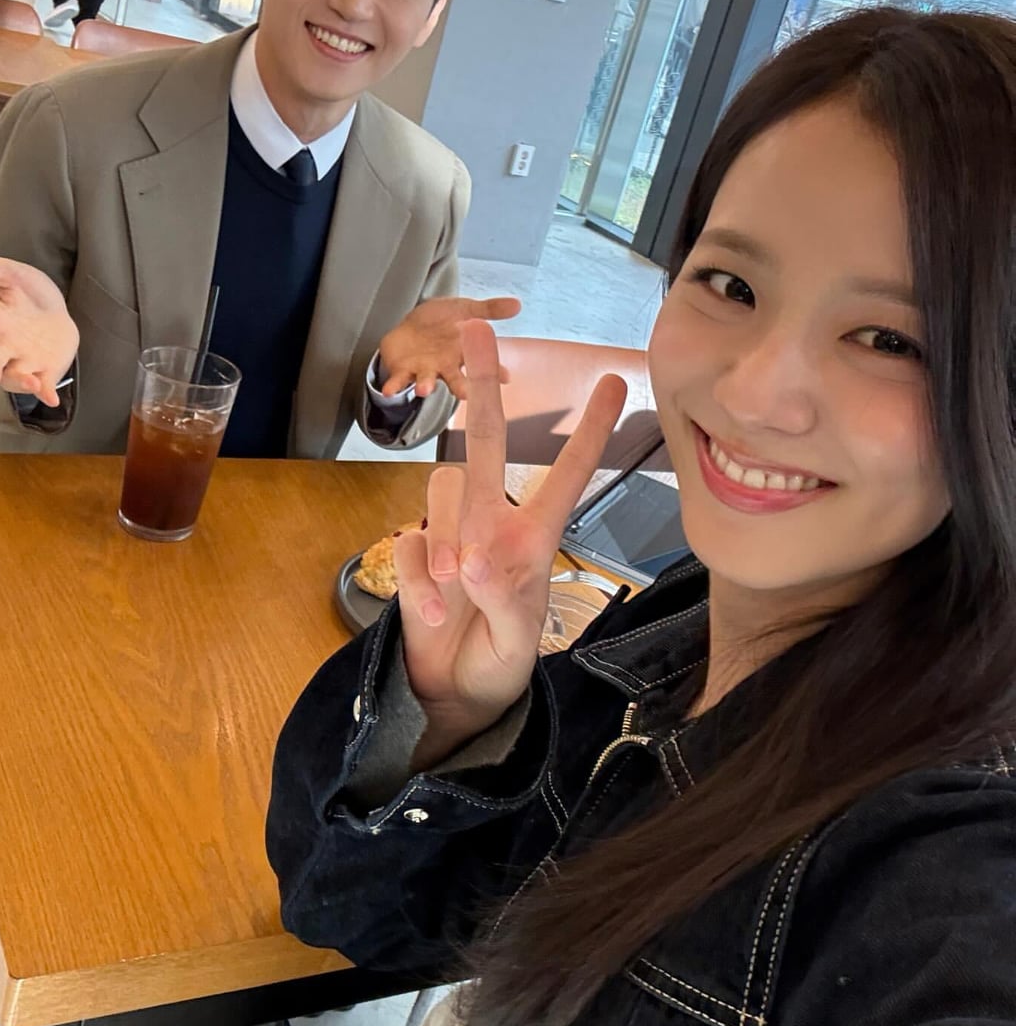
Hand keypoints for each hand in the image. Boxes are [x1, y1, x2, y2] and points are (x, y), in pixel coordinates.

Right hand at [0, 251, 78, 406]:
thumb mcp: (11, 274)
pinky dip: (46, 393)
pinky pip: (42, 386)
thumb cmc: (25, 293)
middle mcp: (3, 346)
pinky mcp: (44, 372)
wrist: (52, 312)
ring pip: (15, 378)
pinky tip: (51, 399)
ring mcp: (23, 361)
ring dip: (21, 382)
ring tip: (31, 383)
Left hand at [378, 295, 521, 397]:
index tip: (505, 378)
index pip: (482, 363)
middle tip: (466, 394)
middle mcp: (445, 367)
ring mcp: (424, 371)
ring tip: (424, 390)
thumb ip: (489, 310)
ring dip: (425, 386)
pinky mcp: (403, 371)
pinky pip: (398, 381)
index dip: (494, 371)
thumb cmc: (442, 323)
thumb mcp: (466, 310)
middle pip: (455, 379)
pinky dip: (394, 387)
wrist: (411, 328)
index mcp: (462, 353)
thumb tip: (517, 304)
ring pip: (426, 381)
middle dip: (460, 387)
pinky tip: (389, 392)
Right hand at [394, 320, 625, 765]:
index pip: (567, 477)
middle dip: (484, 385)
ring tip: (454, 595)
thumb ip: (502, 600)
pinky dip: (416, 583)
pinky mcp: (413, 554)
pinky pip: (407, 544)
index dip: (591, 432)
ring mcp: (448, 534)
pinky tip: (432, 615)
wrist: (453, 695)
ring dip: (443, 542)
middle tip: (477, 330)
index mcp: (534, 540)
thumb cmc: (501, 661)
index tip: (617, 382)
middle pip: (487, 443)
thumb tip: (470, 561)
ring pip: (439, 491)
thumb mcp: (516, 642)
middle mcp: (490, 524)